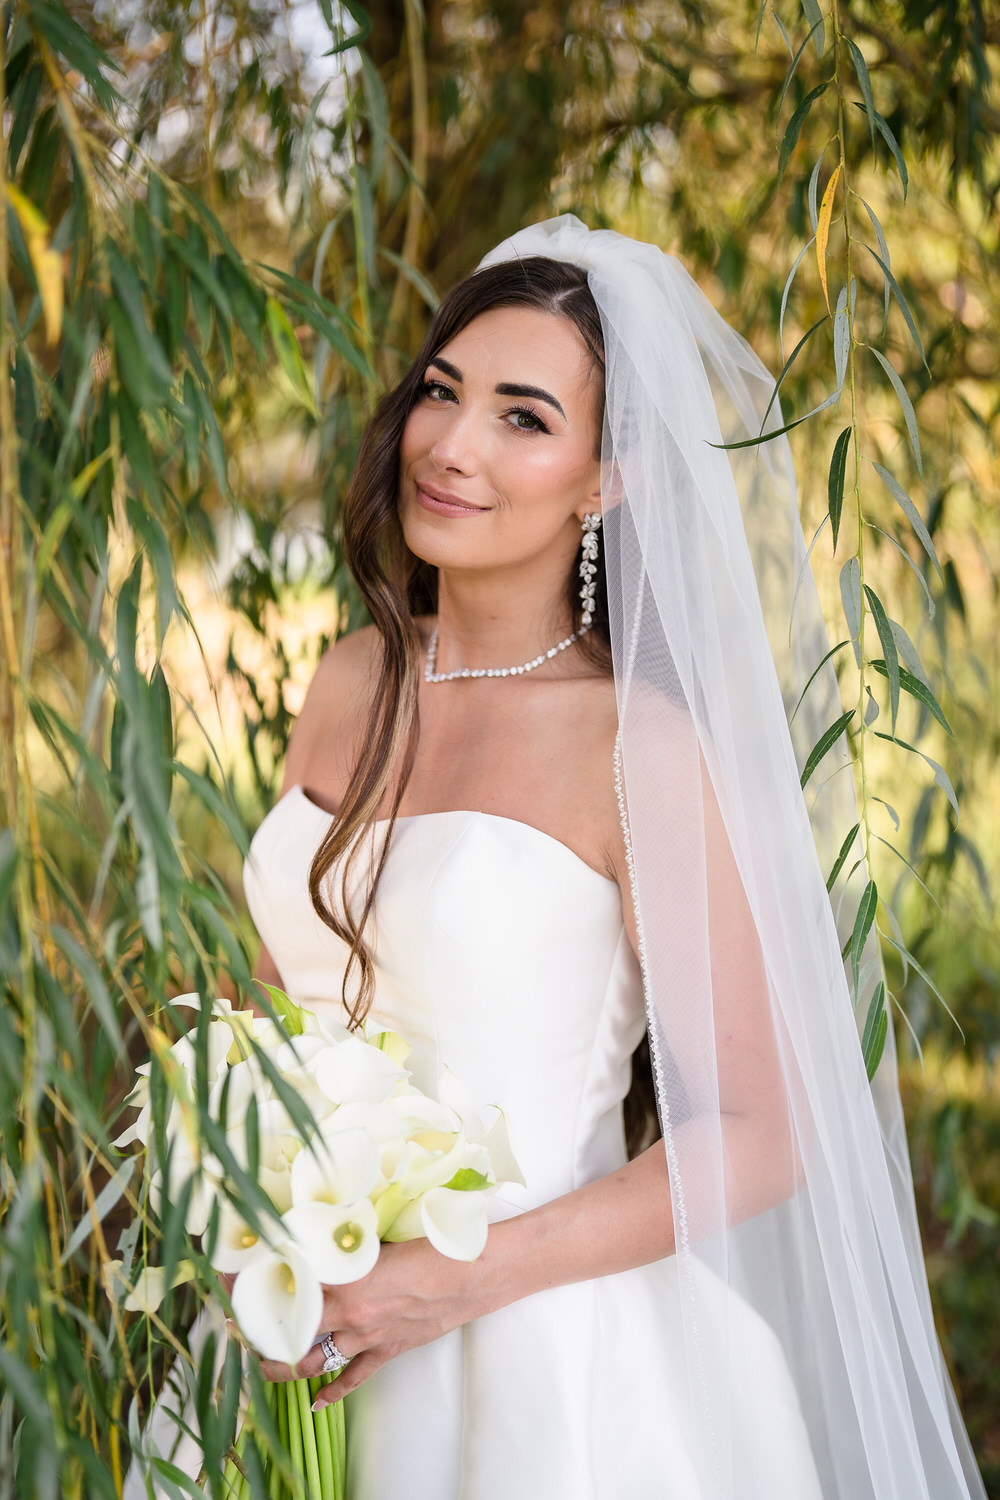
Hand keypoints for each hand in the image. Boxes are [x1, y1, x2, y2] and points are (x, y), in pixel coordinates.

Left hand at [239, 1238, 486, 1408]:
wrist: (478, 1273)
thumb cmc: (434, 1243)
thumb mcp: (381, 1234)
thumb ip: (344, 1240)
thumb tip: (314, 1232)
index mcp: (345, 1277)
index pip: (285, 1282)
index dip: (254, 1280)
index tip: (230, 1276)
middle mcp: (350, 1313)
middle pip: (289, 1327)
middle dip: (256, 1326)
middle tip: (233, 1321)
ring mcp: (368, 1337)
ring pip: (311, 1361)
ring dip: (281, 1363)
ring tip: (259, 1360)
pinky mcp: (388, 1350)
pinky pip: (353, 1378)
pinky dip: (332, 1392)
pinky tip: (315, 1402)